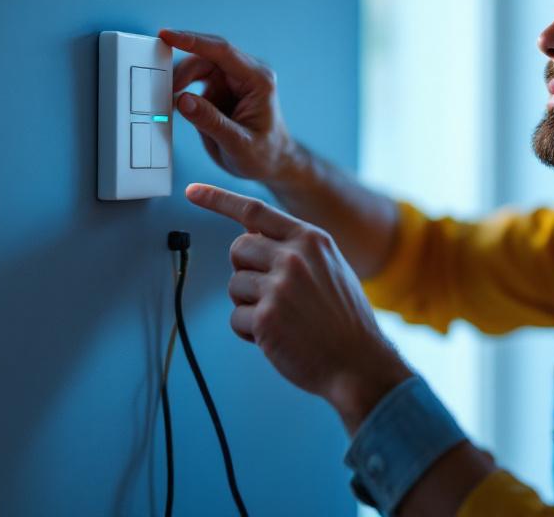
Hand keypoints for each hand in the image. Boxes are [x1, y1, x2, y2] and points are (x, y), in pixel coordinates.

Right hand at [159, 29, 296, 182]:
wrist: (271, 163)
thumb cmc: (263, 154)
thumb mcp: (238, 144)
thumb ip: (211, 122)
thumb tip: (183, 100)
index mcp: (258, 80)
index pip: (222, 51)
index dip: (193, 40)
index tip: (167, 35)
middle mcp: (245, 74)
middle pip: (206, 57)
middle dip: (182, 70)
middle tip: (162, 89)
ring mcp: (232, 80)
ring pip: (198, 67)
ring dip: (180, 80)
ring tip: (166, 100)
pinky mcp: (220, 89)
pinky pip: (195, 80)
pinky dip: (181, 88)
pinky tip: (172, 102)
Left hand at [184, 182, 412, 430]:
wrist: (360, 362)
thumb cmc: (344, 319)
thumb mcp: (331, 267)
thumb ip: (296, 248)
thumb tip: (251, 236)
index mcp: (311, 240)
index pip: (255, 211)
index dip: (219, 199)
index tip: (193, 192)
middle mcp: (294, 257)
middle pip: (237, 249)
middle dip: (245, 271)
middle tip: (270, 292)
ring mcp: (280, 286)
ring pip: (234, 285)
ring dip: (249, 305)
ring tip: (283, 318)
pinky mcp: (267, 317)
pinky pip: (236, 318)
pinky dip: (250, 331)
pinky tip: (278, 337)